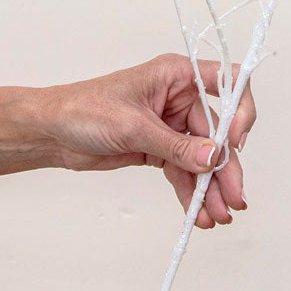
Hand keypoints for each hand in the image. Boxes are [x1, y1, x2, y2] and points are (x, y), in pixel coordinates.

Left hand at [42, 54, 256, 228]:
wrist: (52, 133)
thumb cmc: (85, 110)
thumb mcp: (133, 127)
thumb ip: (176, 146)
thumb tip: (214, 158)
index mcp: (178, 75)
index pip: (228, 83)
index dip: (239, 111)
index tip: (235, 143)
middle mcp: (180, 97)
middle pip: (217, 132)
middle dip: (226, 167)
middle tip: (234, 198)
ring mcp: (171, 125)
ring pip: (202, 157)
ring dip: (210, 187)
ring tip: (218, 216)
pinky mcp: (160, 149)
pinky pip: (184, 171)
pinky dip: (191, 192)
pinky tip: (197, 213)